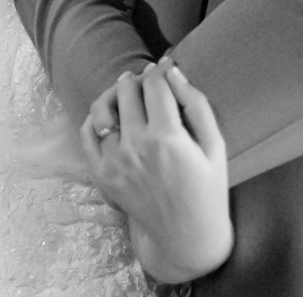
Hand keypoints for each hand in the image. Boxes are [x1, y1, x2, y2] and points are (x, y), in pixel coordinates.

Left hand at [81, 62, 231, 283]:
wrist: (186, 235)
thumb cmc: (207, 189)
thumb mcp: (215, 146)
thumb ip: (196, 105)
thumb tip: (173, 72)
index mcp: (167, 137)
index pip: (154, 85)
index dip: (160, 71)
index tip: (165, 67)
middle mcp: (136, 146)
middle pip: (126, 91)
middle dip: (138, 79)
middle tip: (148, 79)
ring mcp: (114, 160)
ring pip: (103, 108)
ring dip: (115, 93)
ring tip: (127, 90)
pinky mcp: (100, 173)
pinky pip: (87, 133)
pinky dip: (95, 118)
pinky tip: (111, 114)